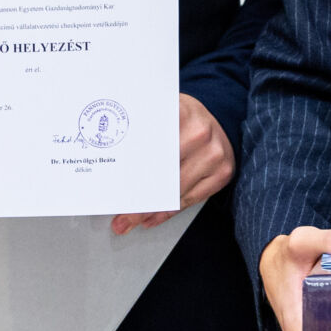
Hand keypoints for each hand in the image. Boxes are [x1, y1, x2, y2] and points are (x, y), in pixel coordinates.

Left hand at [114, 95, 233, 235]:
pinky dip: (167, 212)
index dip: (131, 166)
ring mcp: (214, 155)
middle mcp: (200, 134)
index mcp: (181, 112)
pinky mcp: (222, 174)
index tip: (115, 184)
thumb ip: (143, 125)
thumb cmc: (186, 120)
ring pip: (174, 192)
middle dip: (137, 197)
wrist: (221, 121)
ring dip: (148, 211)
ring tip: (128, 220)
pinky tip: (150, 218)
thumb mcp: (164, 110)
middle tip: (119, 212)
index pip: (150, 144)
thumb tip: (108, 147)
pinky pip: (189, 200)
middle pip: (161, 173)